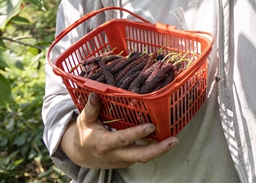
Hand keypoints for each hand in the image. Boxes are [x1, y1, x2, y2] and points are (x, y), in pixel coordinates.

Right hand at [60, 92, 177, 168]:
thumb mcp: (84, 121)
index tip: (151, 126)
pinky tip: (163, 139)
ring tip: (173, 140)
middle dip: (158, 150)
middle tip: (173, 140)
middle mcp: (115, 155)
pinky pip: (142, 155)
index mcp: (103, 144)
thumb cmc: (85, 134)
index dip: (137, 134)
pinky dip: (153, 148)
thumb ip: (91, 109)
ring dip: (159, 150)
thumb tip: (95, 94)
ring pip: (143, 157)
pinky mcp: (127, 161)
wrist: (81, 155)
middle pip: (139, 155)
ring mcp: (122, 160)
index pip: (122, 139)